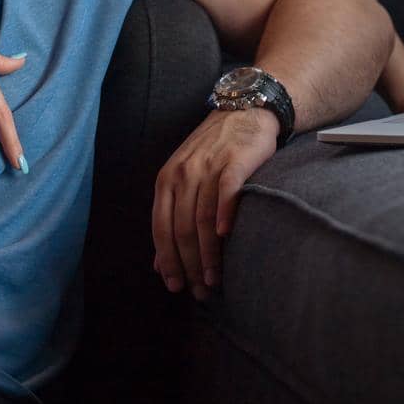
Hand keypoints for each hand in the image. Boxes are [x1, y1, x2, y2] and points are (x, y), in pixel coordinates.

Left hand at [152, 108, 278, 300]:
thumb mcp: (183, 179)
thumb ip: (170, 218)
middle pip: (182, 228)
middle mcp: (183, 173)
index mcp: (166, 180)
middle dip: (189, 265)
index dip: (167, 260)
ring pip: (203, 217)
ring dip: (208, 253)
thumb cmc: (213, 151)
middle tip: (199, 291)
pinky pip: (227, 191)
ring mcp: (209, 166)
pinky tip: (226, 236)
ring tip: (214, 279)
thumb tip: (159, 265)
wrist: (245, 111)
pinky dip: (224, 214)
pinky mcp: (235, 160)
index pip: (161, 228)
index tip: (175, 286)